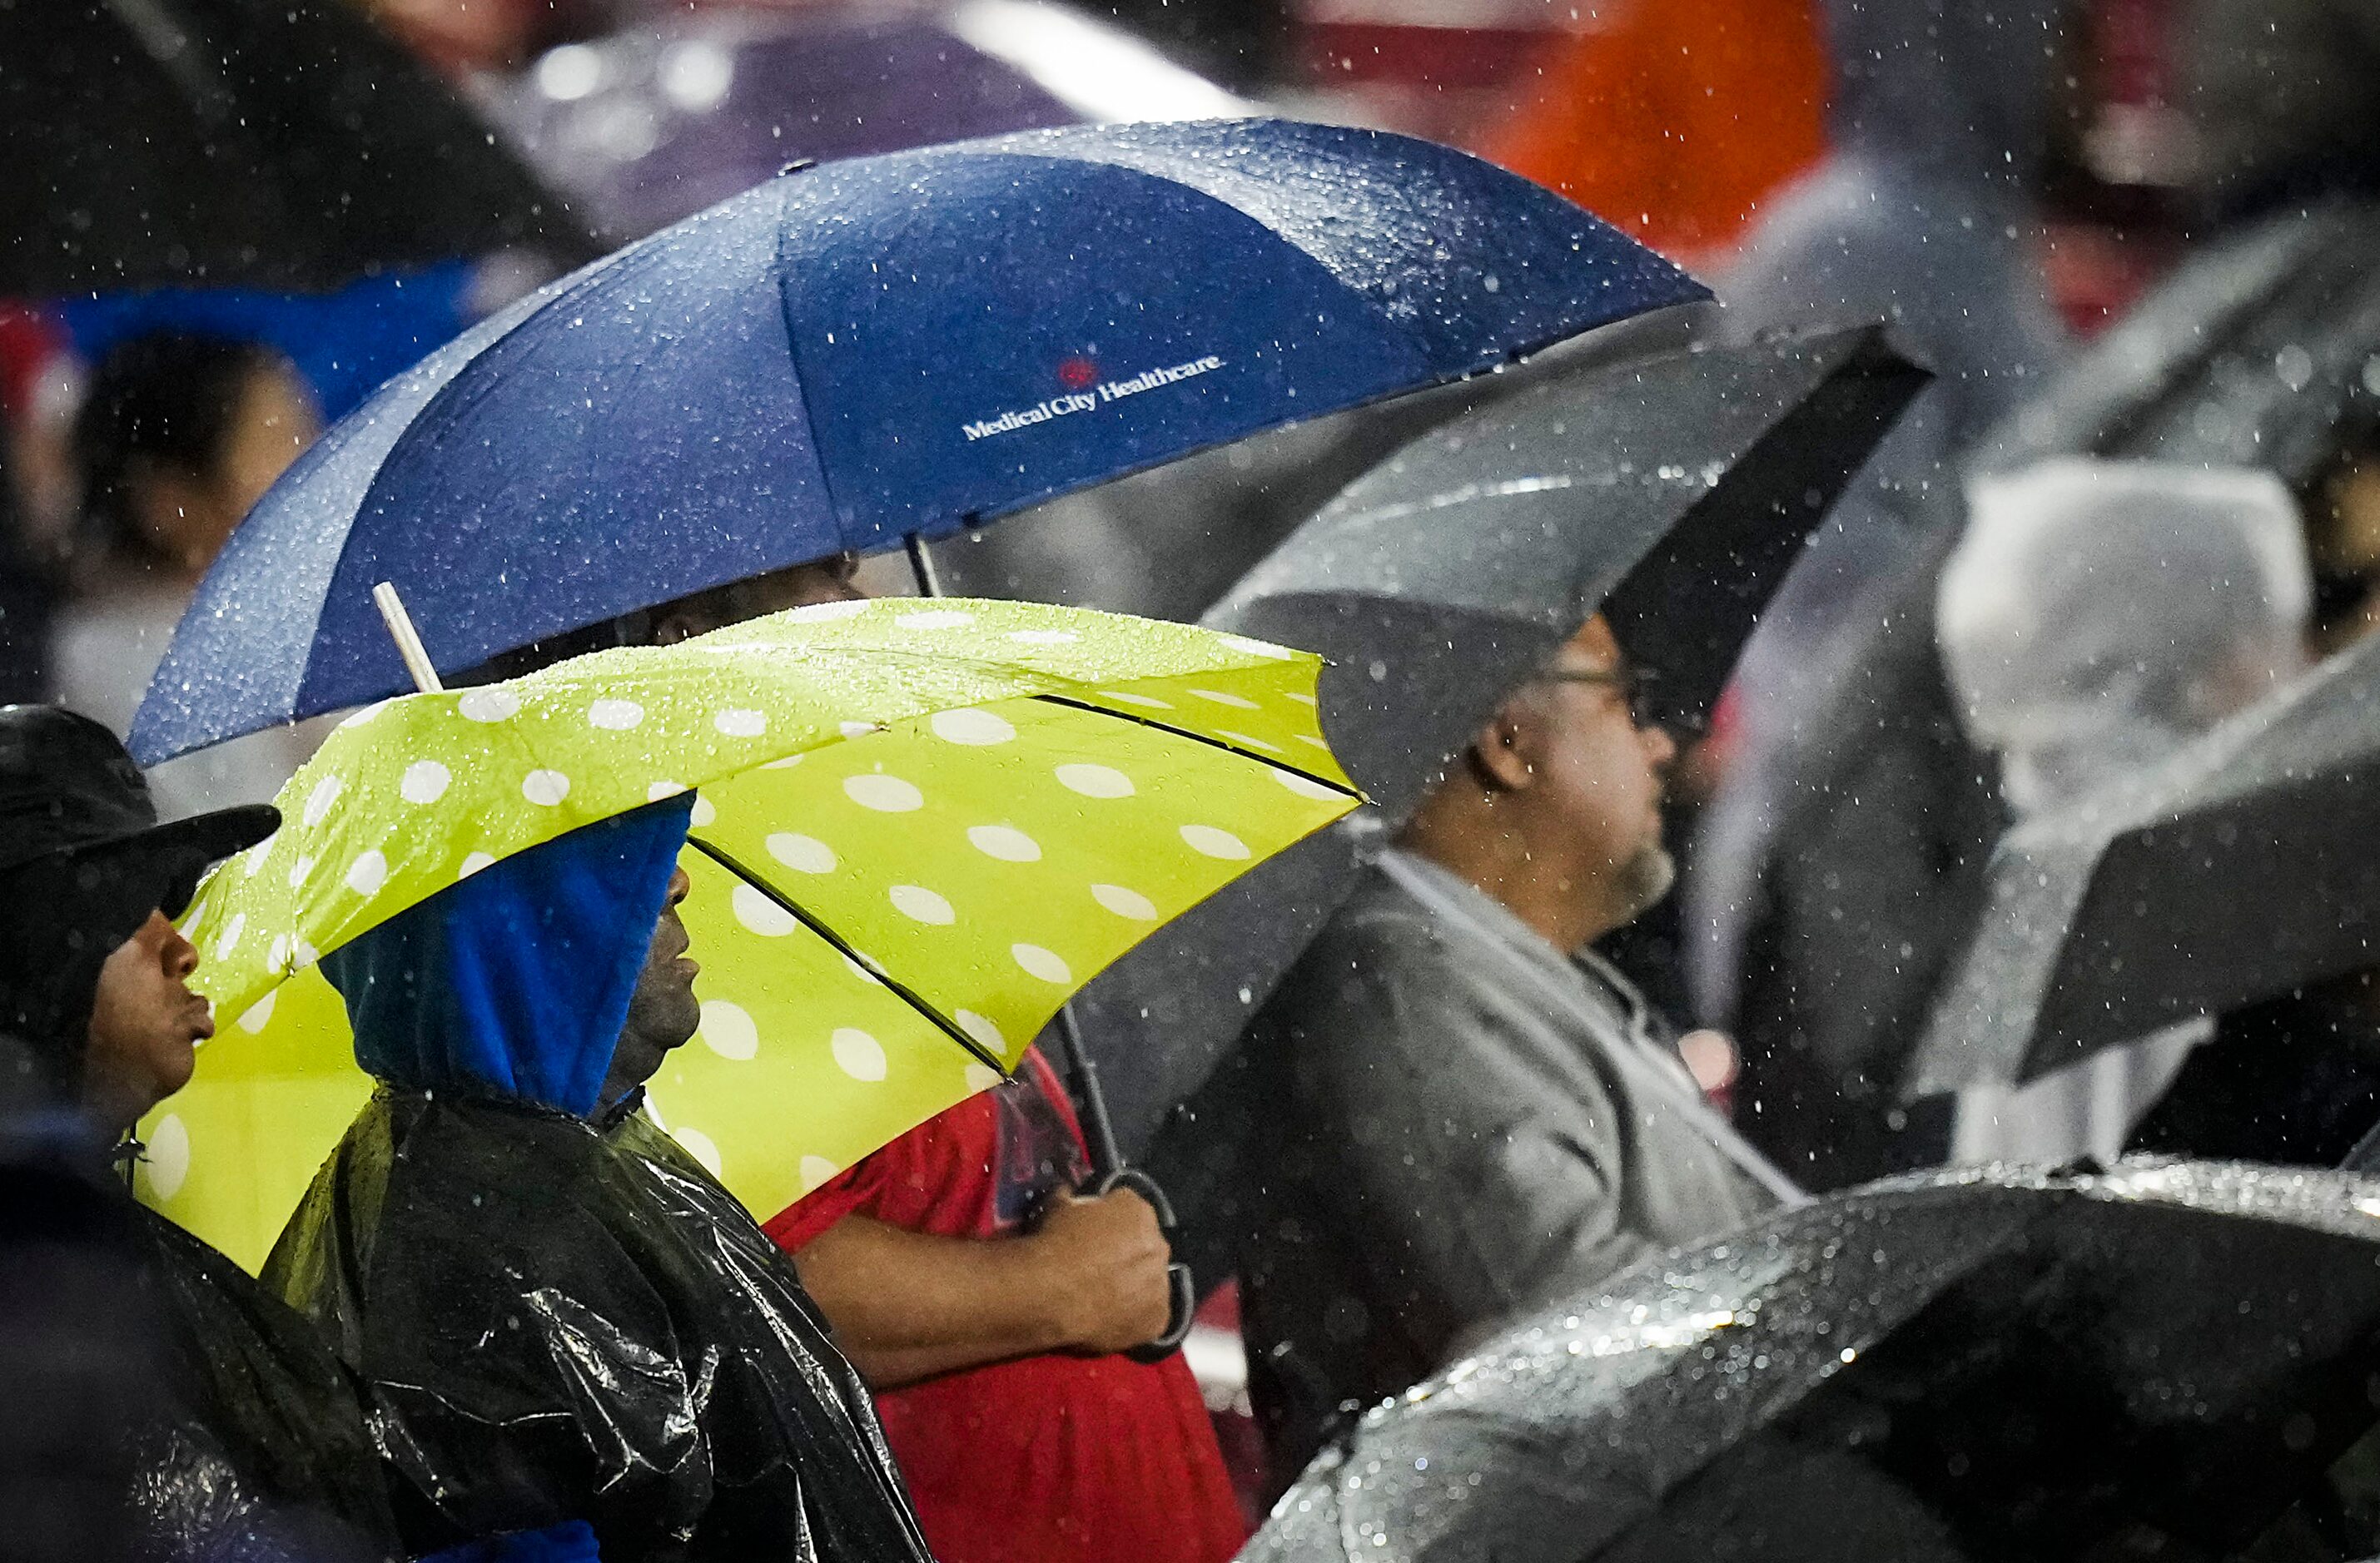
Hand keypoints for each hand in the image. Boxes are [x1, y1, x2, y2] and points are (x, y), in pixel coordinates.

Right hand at [1032, 1186, 1172, 1354]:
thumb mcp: (1058, 1206)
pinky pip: (1149, 1316)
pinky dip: (1133, 1319)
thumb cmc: (1053, 1245)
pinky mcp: (1158, 1318)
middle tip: (1101, 1268)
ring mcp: (1161, 1284)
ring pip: (1150, 1283)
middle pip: (1147, 1248)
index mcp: (1139, 1212)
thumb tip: (1069, 1193)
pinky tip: (1111, 1320)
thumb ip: (1073, 1199)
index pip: (1130, 1212)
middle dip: (1129, 1255)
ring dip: (1134, 1287)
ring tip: (1104, 1298)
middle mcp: (1159, 1245)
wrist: (1050, 1293)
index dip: (1111, 1225)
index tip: (1096, 1236)